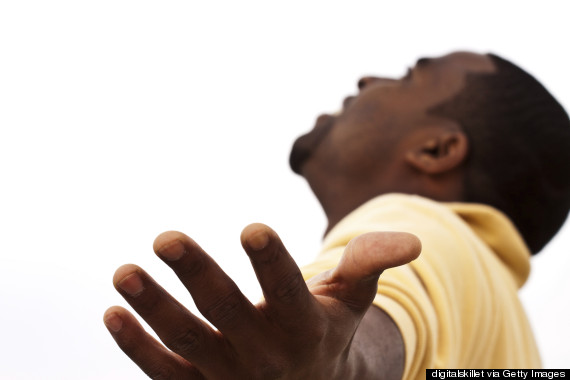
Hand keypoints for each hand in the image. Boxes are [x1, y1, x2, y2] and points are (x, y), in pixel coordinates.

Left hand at [103, 224, 420, 378]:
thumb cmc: (327, 332)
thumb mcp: (353, 300)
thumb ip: (371, 264)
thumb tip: (413, 240)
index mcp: (304, 327)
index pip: (288, 291)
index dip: (271, 262)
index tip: (252, 229)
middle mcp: (264, 354)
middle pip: (226, 311)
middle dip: (197, 275)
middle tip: (165, 236)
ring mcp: (227, 375)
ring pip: (186, 341)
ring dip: (153, 309)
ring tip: (124, 272)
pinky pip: (163, 371)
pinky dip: (136, 347)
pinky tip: (114, 312)